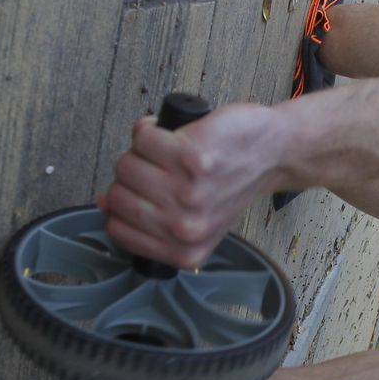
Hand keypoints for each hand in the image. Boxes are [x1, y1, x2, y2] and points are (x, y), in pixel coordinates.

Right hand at [100, 102, 287, 267]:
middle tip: (156, 167)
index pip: (117, 230)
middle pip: (118, 195)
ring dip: (140, 151)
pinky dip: (150, 128)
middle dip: (130, 175)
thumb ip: (152, 221)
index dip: (121, 205)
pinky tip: (169, 132)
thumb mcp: (197, 219)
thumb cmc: (236, 180)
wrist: (273, 152)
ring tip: (165, 150)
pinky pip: (142, 138)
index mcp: (184, 250)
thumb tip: (106, 202)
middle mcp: (185, 227)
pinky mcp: (191, 157)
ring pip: (127, 165)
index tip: (139, 191)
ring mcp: (188, 193)